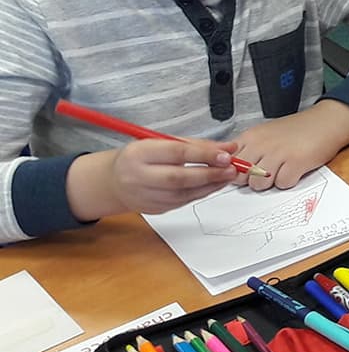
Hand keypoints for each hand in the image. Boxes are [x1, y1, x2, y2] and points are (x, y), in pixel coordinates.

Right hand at [68, 138, 243, 219]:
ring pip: (184, 193)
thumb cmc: (141, 157)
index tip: (226, 155)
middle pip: (179, 177)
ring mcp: (144, 196)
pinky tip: (213, 185)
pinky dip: (201, 193)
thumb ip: (196, 145)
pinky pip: (182, 201)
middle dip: (210, 174)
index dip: (204, 155)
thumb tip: (228, 148)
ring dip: (210, 185)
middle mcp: (138, 176)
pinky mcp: (153, 209)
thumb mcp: (161, 142)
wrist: (113, 181)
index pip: (176, 153)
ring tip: (227, 176)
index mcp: (139, 153)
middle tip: (231, 169)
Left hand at [225, 99, 348, 189]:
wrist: (327, 121)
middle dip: (251, 180)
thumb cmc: (298, 130)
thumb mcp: (266, 134)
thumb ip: (249, 149)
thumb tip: (234, 170)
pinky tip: (294, 170)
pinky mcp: (296, 162)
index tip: (246, 172)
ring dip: (270, 183)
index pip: (228, 162)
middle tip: (266, 172)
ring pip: (258, 184)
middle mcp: (261, 144)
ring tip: (281, 171)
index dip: (236, 172)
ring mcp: (278, 153)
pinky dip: (288, 181)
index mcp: (251, 137)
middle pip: (241, 177)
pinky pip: (282, 184)